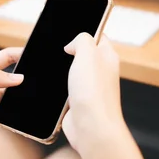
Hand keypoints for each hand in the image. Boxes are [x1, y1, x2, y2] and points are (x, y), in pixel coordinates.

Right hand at [62, 33, 125, 151]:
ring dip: (61, 72)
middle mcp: (100, 72)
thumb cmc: (94, 93)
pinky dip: (57, 89)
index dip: (85, 31)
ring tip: (52, 69)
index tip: (70, 31)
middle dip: (68, 53)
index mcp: (107, 57)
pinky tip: (51, 88)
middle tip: (57, 51)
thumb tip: (72, 45)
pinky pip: (65, 91)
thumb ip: (82, 40)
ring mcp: (89, 88)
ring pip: (72, 73)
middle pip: (83, 55)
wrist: (91, 127)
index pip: (99, 37)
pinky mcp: (78, 102)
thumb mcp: (87, 53)